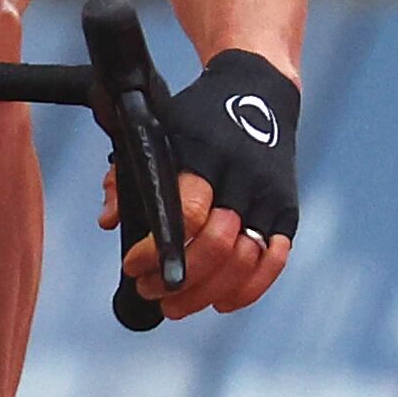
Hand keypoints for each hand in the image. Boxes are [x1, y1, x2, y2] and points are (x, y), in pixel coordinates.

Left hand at [101, 51, 299, 320]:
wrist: (259, 91)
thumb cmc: (195, 117)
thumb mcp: (156, 131)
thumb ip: (126, 177)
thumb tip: (109, 222)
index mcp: (205, 155)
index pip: (187, 216)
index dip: (156, 252)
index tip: (132, 266)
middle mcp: (242, 177)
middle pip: (218, 245)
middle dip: (180, 280)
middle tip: (151, 292)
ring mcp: (269, 195)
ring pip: (246, 260)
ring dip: (207, 293)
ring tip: (176, 305)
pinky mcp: (287, 209)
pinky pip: (275, 260)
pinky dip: (249, 288)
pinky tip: (221, 302)